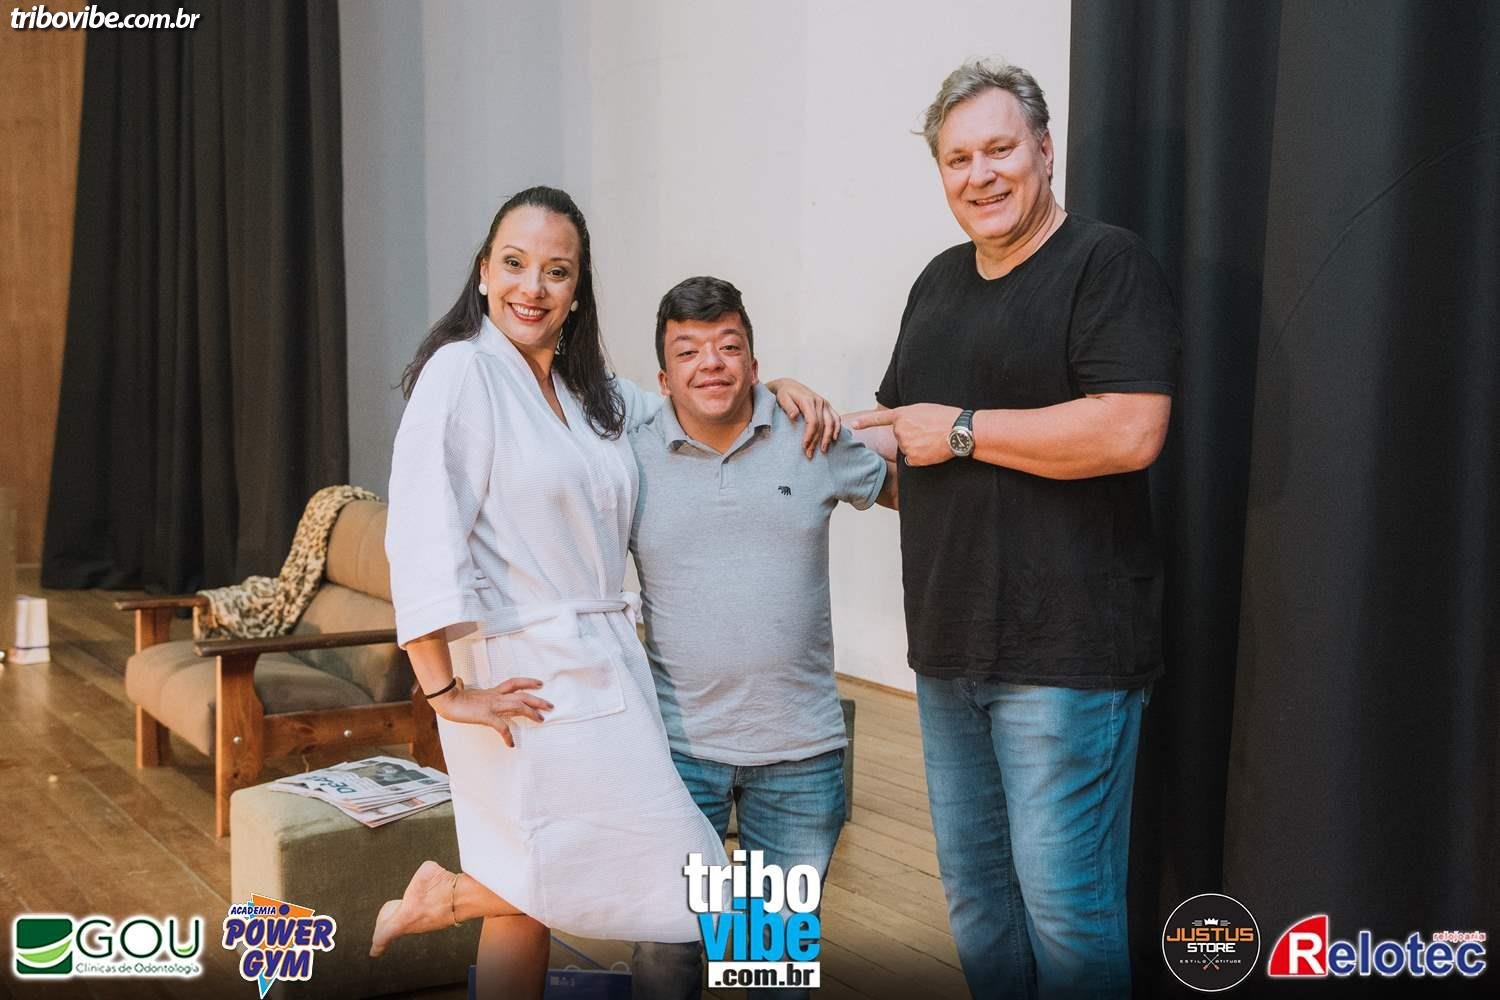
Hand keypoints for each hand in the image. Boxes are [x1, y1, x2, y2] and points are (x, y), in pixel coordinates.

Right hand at [431, 676, 552, 747]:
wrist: (443, 699)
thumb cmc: (449, 696)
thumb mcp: (460, 691)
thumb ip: (463, 687)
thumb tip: (457, 680)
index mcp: (491, 692)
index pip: (513, 684)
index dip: (527, 682)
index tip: (539, 683)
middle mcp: (494, 697)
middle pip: (521, 695)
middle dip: (537, 700)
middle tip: (550, 705)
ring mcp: (491, 705)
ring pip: (517, 705)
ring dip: (531, 712)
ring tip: (541, 720)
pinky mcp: (485, 715)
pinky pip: (501, 726)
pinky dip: (508, 735)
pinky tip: (511, 744)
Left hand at [767, 378, 840, 456]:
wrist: (789, 386)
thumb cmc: (784, 394)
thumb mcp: (782, 398)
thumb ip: (788, 407)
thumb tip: (794, 416)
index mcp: (808, 400)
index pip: (813, 421)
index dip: (809, 435)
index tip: (804, 446)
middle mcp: (819, 401)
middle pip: (821, 425)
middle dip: (816, 441)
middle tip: (810, 454)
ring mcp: (825, 403)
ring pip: (831, 423)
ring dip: (828, 438)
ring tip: (823, 450)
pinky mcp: (827, 406)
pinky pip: (836, 418)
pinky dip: (837, 428)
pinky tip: (834, 439)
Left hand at [846, 404, 962, 466]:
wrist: (957, 431)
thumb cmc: (945, 418)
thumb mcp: (923, 409)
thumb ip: (909, 417)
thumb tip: (905, 428)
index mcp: (902, 414)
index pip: (879, 418)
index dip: (865, 422)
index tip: (852, 425)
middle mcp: (900, 429)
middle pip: (900, 437)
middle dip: (911, 436)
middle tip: (928, 431)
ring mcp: (904, 444)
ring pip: (906, 449)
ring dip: (917, 447)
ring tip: (932, 439)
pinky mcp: (911, 457)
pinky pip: (912, 460)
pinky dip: (920, 458)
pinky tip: (931, 450)